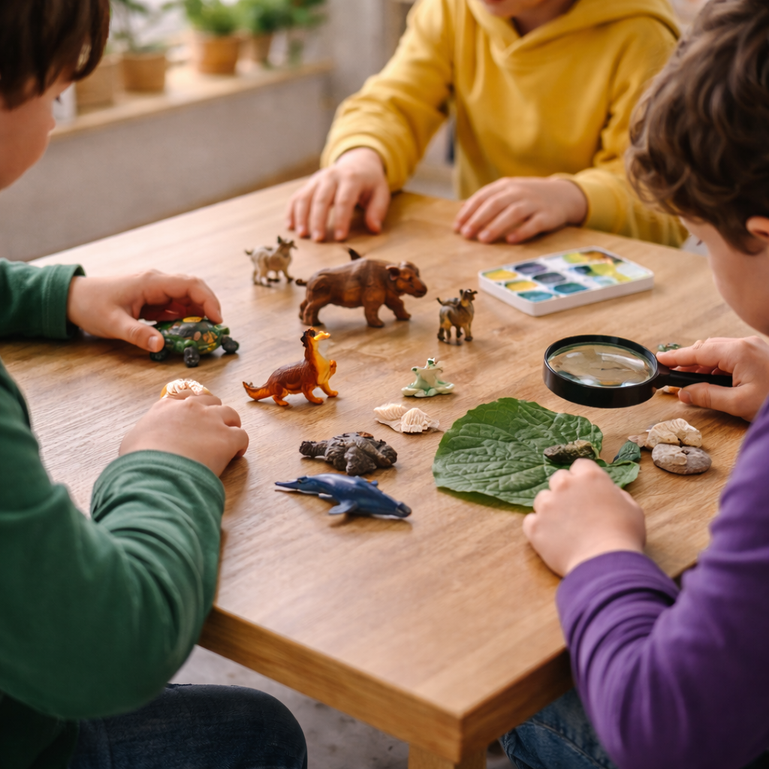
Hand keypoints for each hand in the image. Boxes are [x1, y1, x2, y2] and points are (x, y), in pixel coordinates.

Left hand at [67, 271, 222, 353]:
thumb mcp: (113, 323)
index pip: (190, 285)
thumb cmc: (90, 306)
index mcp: (151, 282)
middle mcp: (157, 283)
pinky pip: (175, 306)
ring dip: (198, 314)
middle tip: (217, 330)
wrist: (72, 298)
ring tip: (205, 333)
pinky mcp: (152, 299)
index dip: (208, 301)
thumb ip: (138, 334)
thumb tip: (160, 346)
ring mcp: (155, 290)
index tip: (218, 320)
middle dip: (209, 307)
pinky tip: (187, 332)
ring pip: (186, 298)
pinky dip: (186, 318)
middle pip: (193, 289)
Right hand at [120, 392, 248, 476]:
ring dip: (231, 424)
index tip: (197, 412)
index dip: (194, 404)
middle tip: (215, 427)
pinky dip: (241, 444)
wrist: (156, 473)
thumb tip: (145, 440)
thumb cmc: (139, 461)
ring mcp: (211, 421)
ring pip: (231, 414)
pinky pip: (242, 435)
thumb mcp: (132, 441)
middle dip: (215, 413)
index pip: (186, 395)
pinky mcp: (226, 438)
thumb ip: (143, 433)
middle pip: (211, 402)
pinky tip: (236, 454)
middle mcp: (191, 408)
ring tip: (229, 438)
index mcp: (166, 407)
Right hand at [286, 147, 390, 241]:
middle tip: (318, 239)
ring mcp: (318, 179)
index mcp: (351, 178)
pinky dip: (291, 211)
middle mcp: (332, 176)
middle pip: (321, 198)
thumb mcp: (381, 193)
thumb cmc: (370, 183)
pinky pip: (296, 196)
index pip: (344, 200)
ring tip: (302, 235)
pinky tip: (290, 226)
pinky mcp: (309, 184)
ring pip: (305, 197)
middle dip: (318, 220)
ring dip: (301, 216)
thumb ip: (377, 210)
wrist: (358, 162)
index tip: (340, 237)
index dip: (341, 219)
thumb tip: (374, 229)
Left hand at [453, 177, 587, 243]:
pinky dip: (522, 231)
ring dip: (496, 226)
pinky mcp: (548, 215)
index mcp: (506, 186)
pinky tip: (511, 240)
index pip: (483, 197)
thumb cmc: (529, 196)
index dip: (468, 212)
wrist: (565, 194)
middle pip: (495, 204)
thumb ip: (487, 199)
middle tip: (466, 234)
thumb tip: (462, 207)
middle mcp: (519, 192)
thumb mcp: (508, 191)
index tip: (457, 227)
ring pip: (513, 213)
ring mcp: (534, 203)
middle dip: (478, 219)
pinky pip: (534, 223)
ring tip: (483, 239)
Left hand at [524, 459, 645, 576]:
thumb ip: (616, 495)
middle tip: (575, 510)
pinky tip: (552, 538)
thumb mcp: (632, 509)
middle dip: (565, 491)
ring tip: (564, 528)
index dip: (583, 478)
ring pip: (542, 499)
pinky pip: (530, 521)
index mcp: (590, 477)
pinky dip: (538, 528)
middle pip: (558, 479)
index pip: (580, 465)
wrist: (605, 563)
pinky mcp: (534, 525)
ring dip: (550, 509)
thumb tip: (609, 493)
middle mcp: (565, 485)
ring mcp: (547, 505)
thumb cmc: (623, 536)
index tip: (587, 490)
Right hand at [656, 336, 768, 421]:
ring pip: (719, 351)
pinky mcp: (763, 354)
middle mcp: (747, 344)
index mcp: (738, 352)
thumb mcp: (738, 403)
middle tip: (672, 375)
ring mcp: (756, 347)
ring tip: (690, 381)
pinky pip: (732, 355)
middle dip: (688, 361)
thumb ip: (707, 396)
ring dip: (703, 364)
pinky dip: (717, 365)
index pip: (698, 352)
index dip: (676, 357)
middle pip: (707, 348)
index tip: (659, 360)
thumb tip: (684, 393)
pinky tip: (712, 379)